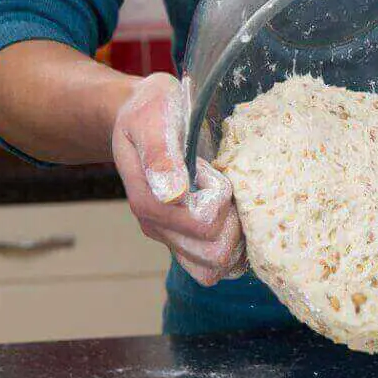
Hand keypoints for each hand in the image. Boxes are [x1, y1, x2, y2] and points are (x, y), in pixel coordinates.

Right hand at [112, 73, 246, 284]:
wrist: (141, 115)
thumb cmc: (149, 112)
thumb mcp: (152, 120)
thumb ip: (160, 155)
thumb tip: (172, 194)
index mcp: (149, 202)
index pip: (203, 225)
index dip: (220, 199)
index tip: (209, 169)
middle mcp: (159, 227)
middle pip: (213, 256)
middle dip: (233, 224)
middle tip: (228, 189)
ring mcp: (172, 236)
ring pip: (216, 266)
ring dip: (235, 238)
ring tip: (230, 201)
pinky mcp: (187, 237)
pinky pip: (216, 263)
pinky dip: (234, 245)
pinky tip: (233, 213)